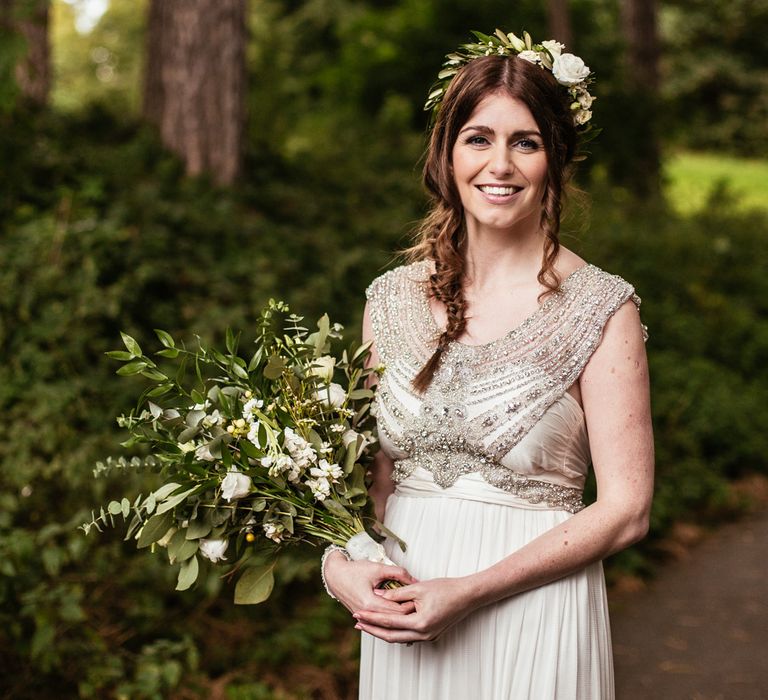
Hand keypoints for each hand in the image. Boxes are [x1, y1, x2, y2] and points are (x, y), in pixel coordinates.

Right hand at [323, 551, 416, 615]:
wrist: (335, 575)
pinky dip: (390, 616)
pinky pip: (380, 620)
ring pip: (388, 622)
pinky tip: (398, 610)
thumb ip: (398, 573)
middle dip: (407, 611)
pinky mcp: (362, 616)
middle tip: (419, 604)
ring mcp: (364, 617)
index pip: (398, 611)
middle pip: (395, 619)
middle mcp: (366, 614)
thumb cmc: (354, 570)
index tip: (420, 598)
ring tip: (411, 607)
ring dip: (399, 615)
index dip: (411, 605)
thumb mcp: (378, 568)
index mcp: (370, 603)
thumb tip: (415, 581)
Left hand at [352, 576, 473, 643]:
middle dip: (372, 629)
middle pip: (390, 636)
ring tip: (368, 624)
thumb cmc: (446, 589)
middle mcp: (423, 634)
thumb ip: (397, 594)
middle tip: (357, 622)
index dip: (371, 618)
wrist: (468, 595)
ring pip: (398, 638)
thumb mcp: (418, 587)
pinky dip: (395, 630)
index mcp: (420, 623)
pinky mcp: (430, 634)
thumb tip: (379, 596)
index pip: (388, 622)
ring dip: (382, 630)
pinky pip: (407, 635)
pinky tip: (386, 624)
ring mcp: (427, 636)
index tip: (358, 614)